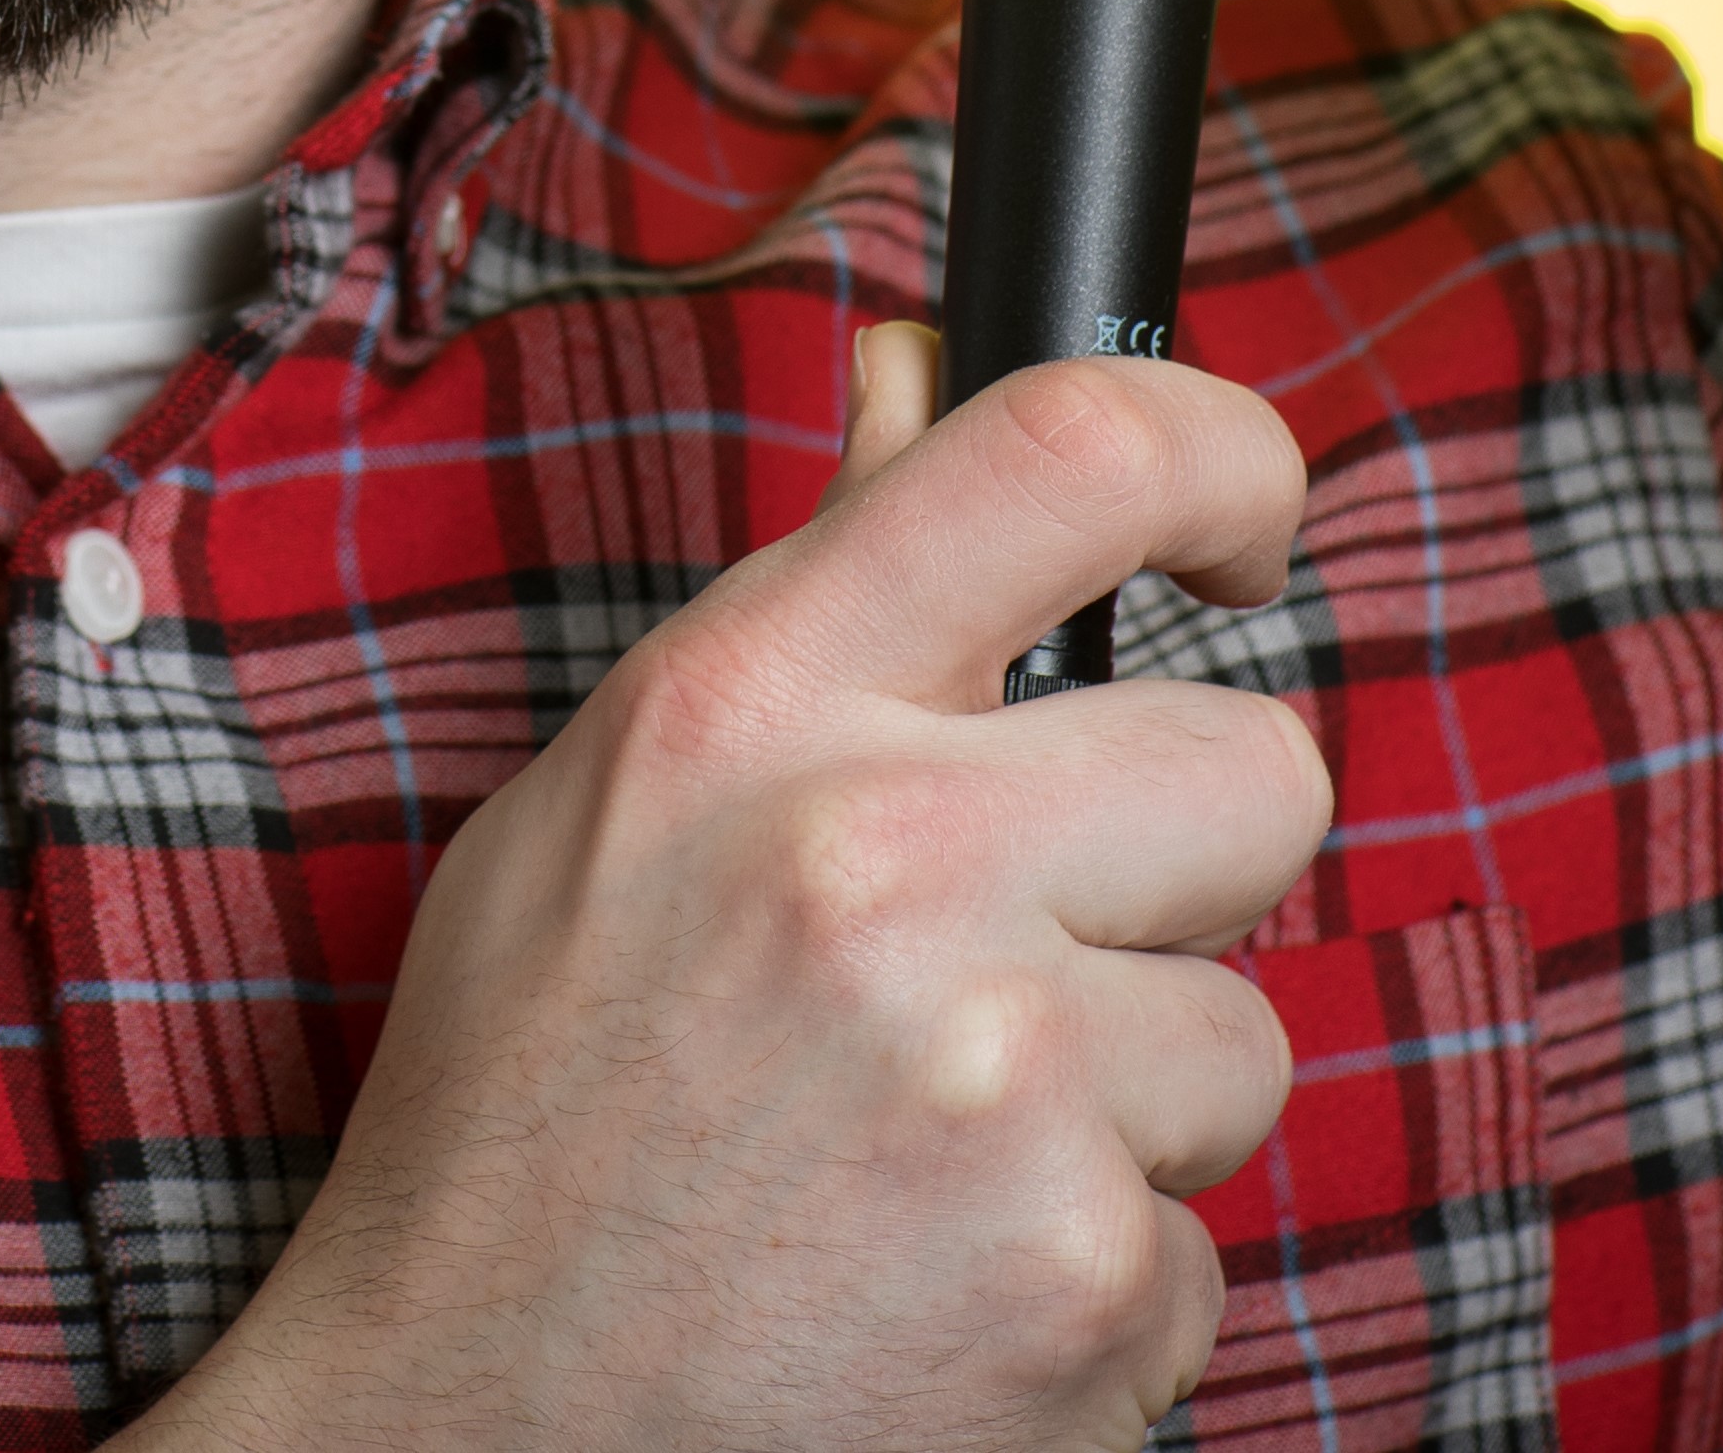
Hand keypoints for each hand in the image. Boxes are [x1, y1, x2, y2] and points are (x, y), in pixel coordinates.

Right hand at [152, 331, 1325, 1452]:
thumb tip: (914, 377)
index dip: (1225, 455)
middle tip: (1026, 963)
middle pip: (1255, 768)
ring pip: (1241, 1039)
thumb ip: (807, 599)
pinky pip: (1202, 1248)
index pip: (1068, 448)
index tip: (1245, 526)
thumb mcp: (608, 809)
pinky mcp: (1084, 1283)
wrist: (466, 1450)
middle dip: (1176, 873)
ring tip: (920, 1172)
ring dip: (1125, 1115)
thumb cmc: (522, 1128)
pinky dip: (1091, 1288)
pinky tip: (930, 1301)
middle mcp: (885, 862)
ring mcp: (1003, 1083)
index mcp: (751, 710)